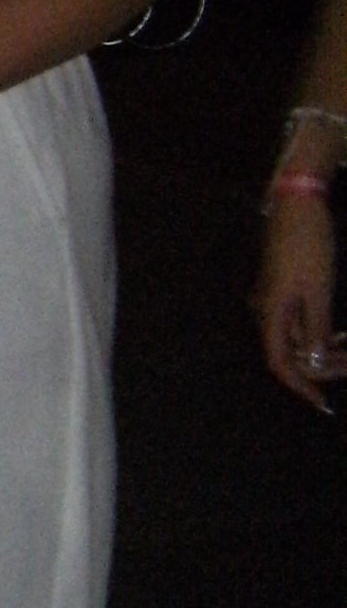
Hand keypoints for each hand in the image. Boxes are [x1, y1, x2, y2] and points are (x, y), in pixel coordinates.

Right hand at [251, 193, 340, 414]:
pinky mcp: (282, 288)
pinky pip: (298, 322)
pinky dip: (319, 331)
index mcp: (272, 312)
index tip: (322, 403)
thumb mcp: (318, 290)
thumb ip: (316, 329)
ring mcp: (273, 298)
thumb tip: (316, 361)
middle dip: (322, 365)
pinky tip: (339, 332)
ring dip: (323, 349)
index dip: (301, 386)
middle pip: (290, 352)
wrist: (296, 204)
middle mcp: (267, 309)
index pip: (281, 363)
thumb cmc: (307, 245)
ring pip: (296, 337)